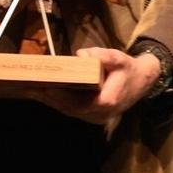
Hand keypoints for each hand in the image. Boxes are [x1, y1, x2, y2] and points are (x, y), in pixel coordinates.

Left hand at [30, 47, 160, 124]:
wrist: (141, 82)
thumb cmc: (128, 69)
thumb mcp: (119, 58)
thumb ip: (102, 56)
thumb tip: (80, 55)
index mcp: (107, 101)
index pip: (80, 102)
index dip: (62, 96)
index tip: (46, 87)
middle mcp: (101, 114)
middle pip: (70, 109)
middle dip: (50, 99)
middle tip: (31, 88)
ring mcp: (96, 117)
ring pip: (70, 111)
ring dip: (51, 102)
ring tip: (32, 90)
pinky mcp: (92, 116)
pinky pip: (72, 110)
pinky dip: (58, 103)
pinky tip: (45, 94)